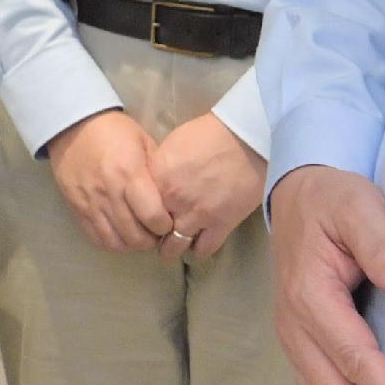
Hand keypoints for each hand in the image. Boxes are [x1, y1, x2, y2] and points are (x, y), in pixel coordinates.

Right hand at [45, 109, 179, 256]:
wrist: (72, 126)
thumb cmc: (115, 131)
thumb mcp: (144, 143)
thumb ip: (157, 173)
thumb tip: (173, 200)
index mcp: (129, 174)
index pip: (153, 216)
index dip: (166, 226)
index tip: (170, 222)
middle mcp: (109, 193)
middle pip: (135, 236)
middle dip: (152, 240)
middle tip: (158, 232)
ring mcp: (91, 204)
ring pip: (116, 243)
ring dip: (133, 245)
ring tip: (140, 235)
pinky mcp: (77, 210)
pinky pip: (97, 238)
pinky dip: (113, 243)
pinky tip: (122, 234)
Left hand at [145, 110, 268, 260]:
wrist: (246, 138)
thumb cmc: (209, 134)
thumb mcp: (172, 145)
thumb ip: (159, 170)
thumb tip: (153, 185)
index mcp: (158, 179)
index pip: (138, 209)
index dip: (140, 215)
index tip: (145, 218)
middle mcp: (173, 201)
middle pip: (153, 231)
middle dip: (154, 235)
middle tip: (159, 236)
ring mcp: (197, 215)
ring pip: (175, 247)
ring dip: (173, 248)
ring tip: (174, 247)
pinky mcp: (221, 224)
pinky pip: (203, 249)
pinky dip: (198, 250)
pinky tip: (197, 245)